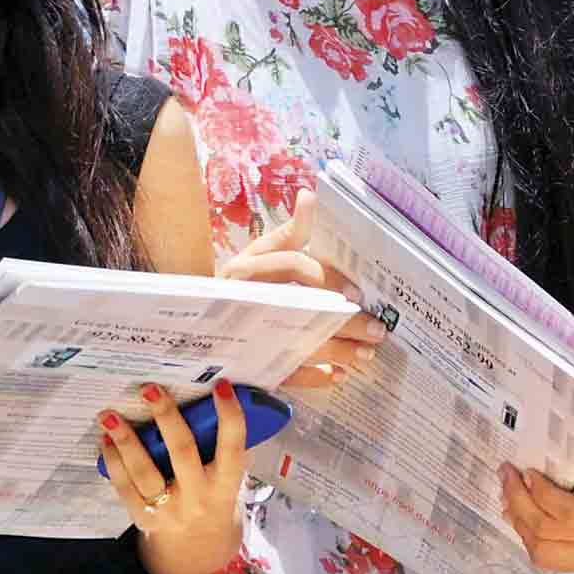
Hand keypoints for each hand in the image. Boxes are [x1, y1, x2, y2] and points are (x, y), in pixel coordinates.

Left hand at [101, 380, 246, 573]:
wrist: (198, 553)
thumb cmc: (213, 501)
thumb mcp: (228, 483)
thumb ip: (221, 452)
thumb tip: (210, 402)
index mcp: (225, 487)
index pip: (232, 449)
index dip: (229, 417)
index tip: (220, 385)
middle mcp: (198, 498)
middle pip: (182, 452)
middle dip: (166, 417)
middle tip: (150, 389)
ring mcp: (169, 510)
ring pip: (144, 472)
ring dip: (125, 440)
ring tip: (109, 415)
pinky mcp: (144, 518)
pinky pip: (124, 487)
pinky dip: (113, 461)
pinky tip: (105, 440)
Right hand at [217, 189, 387, 387]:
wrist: (197, 318)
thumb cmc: (241, 281)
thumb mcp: (261, 251)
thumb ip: (290, 231)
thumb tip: (310, 195)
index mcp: (248, 269)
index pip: (292, 267)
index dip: (327, 278)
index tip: (358, 293)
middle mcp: (246, 301)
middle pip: (301, 311)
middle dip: (342, 323)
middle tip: (376, 329)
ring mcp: (248, 335)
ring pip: (297, 345)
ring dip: (336, 353)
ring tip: (366, 354)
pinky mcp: (250, 363)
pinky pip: (284, 375)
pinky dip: (312, 378)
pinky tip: (337, 376)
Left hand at [501, 439, 573, 571]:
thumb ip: (566, 452)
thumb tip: (532, 447)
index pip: (570, 510)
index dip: (540, 494)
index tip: (525, 472)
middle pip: (548, 527)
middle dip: (518, 499)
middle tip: (505, 476)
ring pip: (540, 546)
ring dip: (517, 519)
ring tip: (506, 498)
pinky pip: (543, 558)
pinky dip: (525, 535)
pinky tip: (518, 517)